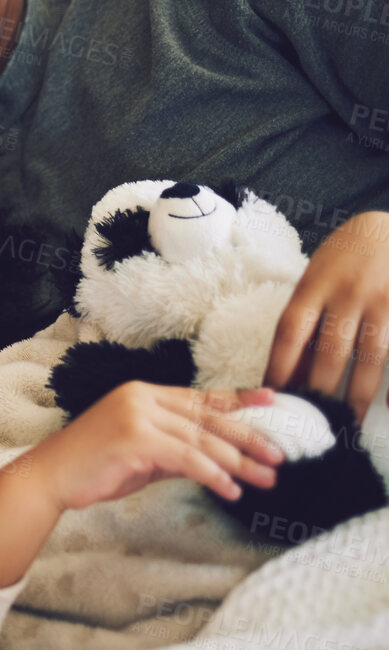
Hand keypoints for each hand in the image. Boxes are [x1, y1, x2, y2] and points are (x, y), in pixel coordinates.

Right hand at [31, 383, 282, 511]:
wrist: (50, 477)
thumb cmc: (93, 467)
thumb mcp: (142, 453)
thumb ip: (175, 448)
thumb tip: (213, 457)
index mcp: (144, 393)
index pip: (201, 397)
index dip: (239, 400)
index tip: (273, 401)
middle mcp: (142, 398)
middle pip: (208, 418)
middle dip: (249, 437)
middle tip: (279, 456)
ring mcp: (138, 416)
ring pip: (202, 439)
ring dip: (238, 462)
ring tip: (265, 480)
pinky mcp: (135, 439)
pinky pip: (186, 458)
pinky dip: (213, 475)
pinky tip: (230, 490)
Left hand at [266, 210, 388, 421]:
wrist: (387, 226)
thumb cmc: (344, 259)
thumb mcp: (316, 278)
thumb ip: (308, 317)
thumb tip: (294, 370)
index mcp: (313, 286)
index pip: (290, 333)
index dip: (280, 367)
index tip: (273, 397)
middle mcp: (346, 294)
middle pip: (328, 350)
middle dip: (319, 390)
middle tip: (309, 422)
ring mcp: (381, 301)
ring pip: (368, 356)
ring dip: (357, 394)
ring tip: (346, 421)